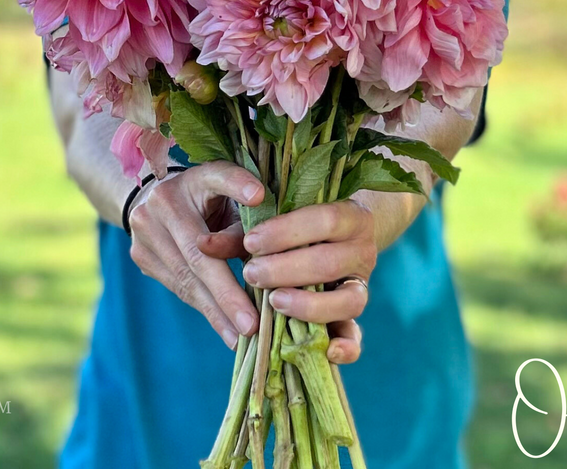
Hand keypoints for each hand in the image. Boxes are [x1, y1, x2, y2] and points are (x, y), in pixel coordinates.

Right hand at [127, 161, 264, 349]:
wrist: (155, 199)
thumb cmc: (211, 199)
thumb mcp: (232, 196)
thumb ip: (246, 217)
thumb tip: (261, 255)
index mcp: (195, 176)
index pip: (219, 177)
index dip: (237, 185)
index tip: (258, 195)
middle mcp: (162, 200)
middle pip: (198, 253)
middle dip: (226, 293)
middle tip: (251, 325)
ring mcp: (145, 229)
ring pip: (186, 278)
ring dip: (216, 312)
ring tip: (241, 338)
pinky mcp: (139, 255)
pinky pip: (178, 287)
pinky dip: (204, 309)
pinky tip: (225, 330)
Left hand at [199, 200, 376, 364]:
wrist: (340, 237)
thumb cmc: (297, 226)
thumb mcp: (274, 223)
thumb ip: (241, 234)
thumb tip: (203, 244)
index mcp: (350, 216)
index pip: (325, 220)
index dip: (287, 232)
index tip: (252, 242)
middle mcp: (363, 250)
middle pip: (330, 262)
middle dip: (287, 270)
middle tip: (251, 273)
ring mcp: (361, 285)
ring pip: (348, 301)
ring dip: (308, 305)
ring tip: (274, 302)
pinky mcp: (353, 316)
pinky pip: (356, 336)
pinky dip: (346, 346)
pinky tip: (326, 350)